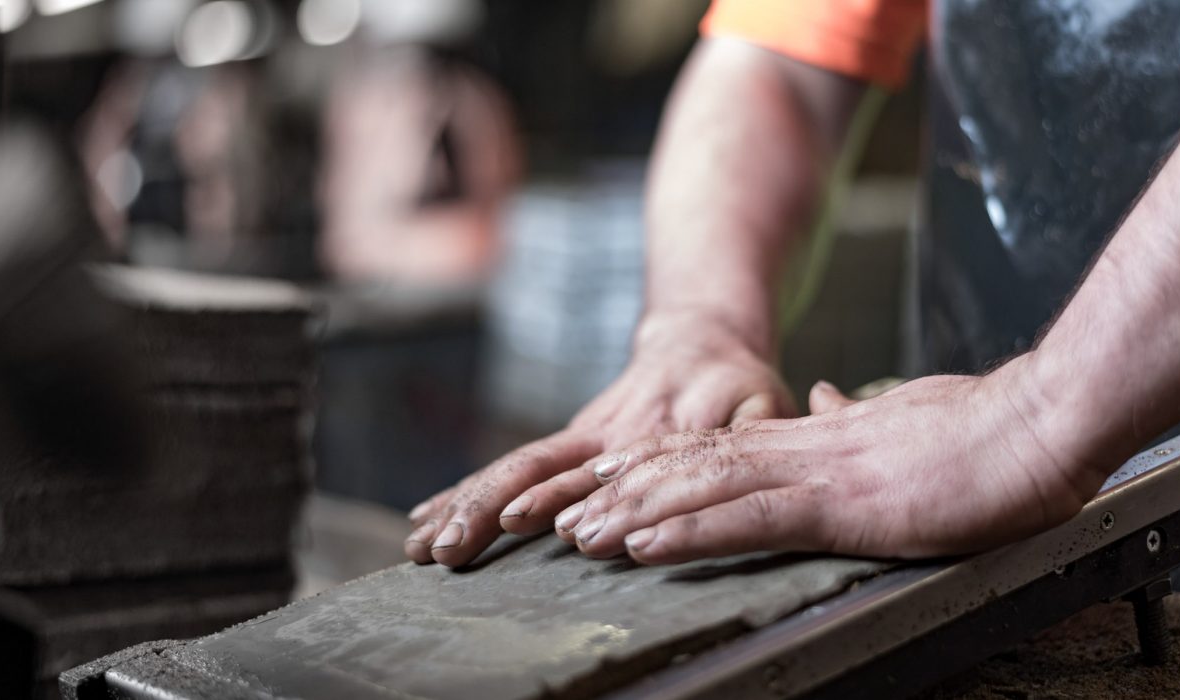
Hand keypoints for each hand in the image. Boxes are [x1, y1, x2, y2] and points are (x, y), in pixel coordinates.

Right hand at [403, 310, 793, 566]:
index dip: (555, 497)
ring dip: (462, 506)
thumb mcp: (761, 405)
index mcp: (645, 432)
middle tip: (446, 549)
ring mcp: (576, 439)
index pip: (592, 469)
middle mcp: (600, 436)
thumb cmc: (738, 383)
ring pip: (509, 470)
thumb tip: (737, 468)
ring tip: (419, 547)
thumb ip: (750, 437)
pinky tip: (423, 525)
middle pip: (531, 470)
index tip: (514, 522)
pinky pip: (507, 469)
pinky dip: (462, 494)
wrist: (702, 339)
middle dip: (483, 509)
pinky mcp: (564, 444)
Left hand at [557, 358, 1105, 564]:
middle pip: (696, 467)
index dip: (662, 465)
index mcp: (823, 436)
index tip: (613, 479)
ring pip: (705, 490)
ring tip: (581, 536)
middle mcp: (807, 449)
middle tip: (568, 516)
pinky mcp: (843, 503)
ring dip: (637, 515)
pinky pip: (748, 518)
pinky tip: (646, 546)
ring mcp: (821, 473)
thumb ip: (855, 414)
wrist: (1043, 422)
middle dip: (628, 495)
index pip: (724, 448)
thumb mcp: (908, 416)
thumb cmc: (991, 429)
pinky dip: (688, 533)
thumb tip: (826, 400)